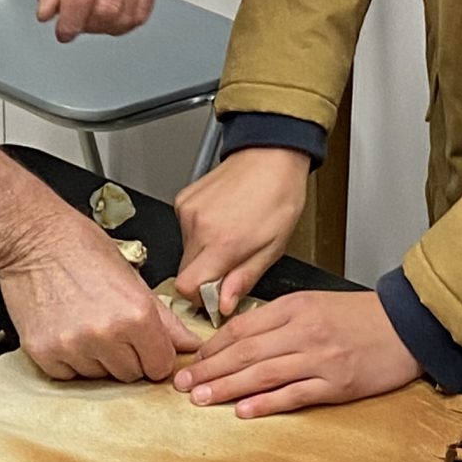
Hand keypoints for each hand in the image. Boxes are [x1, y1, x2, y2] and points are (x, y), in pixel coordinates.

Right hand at [0, 210, 199, 382]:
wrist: (31, 238)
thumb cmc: (81, 248)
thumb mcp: (132, 278)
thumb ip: (164, 318)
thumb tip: (190, 344)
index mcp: (136, 314)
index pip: (160, 366)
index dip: (154, 354)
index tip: (145, 344)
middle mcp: (106, 335)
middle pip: (131, 374)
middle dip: (127, 356)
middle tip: (110, 325)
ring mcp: (73, 346)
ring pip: (99, 377)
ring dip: (97, 358)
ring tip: (85, 323)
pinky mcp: (44, 353)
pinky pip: (68, 376)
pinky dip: (69, 360)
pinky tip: (66, 329)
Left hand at [30, 0, 158, 43]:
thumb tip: (48, 13)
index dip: (71, 21)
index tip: (63, 31)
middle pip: (108, 7)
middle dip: (87, 25)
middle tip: (74, 21)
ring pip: (127, 13)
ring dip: (104, 26)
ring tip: (89, 14)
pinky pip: (143, 10)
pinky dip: (124, 21)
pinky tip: (108, 13)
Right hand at [174, 145, 311, 314]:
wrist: (270, 155)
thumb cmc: (279, 196)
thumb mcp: (273, 248)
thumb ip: (244, 279)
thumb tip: (223, 305)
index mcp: (221, 242)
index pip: (187, 287)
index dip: (201, 298)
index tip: (218, 295)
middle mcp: (198, 226)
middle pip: (185, 272)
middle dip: (206, 277)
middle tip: (232, 264)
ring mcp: (187, 211)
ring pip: (185, 252)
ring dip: (204, 253)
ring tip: (231, 236)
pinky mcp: (183, 200)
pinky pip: (185, 230)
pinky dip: (200, 233)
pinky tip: (222, 221)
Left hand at [174, 289, 419, 417]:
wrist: (406, 325)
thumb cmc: (359, 316)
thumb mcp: (315, 304)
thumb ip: (279, 319)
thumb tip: (240, 338)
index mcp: (294, 308)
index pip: (242, 328)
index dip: (213, 347)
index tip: (191, 362)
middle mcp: (303, 331)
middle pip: (246, 351)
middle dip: (210, 369)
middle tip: (182, 385)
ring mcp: (320, 358)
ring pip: (263, 373)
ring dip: (228, 388)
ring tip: (201, 400)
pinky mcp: (337, 383)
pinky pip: (295, 394)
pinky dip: (267, 403)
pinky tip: (243, 411)